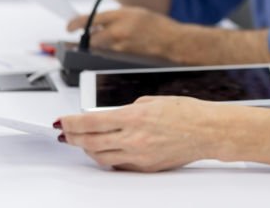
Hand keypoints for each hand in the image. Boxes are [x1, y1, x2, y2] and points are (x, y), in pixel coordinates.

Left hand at [58, 96, 226, 171]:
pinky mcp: (145, 167)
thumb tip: (109, 117)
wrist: (207, 131)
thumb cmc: (186, 112)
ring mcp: (139, 156)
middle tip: (64, 133)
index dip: (71, 123)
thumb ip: (127, 110)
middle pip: (90, 142)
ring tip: (81, 142)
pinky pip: (117, 165)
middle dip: (72, 137)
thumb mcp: (152, 101)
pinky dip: (107, 157)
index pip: (91, 122)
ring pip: (100, 157)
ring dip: (86, 149)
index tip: (61, 121)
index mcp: (134, 117)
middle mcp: (134, 138)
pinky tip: (104, 151)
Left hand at [67, 7, 183, 58]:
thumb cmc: (157, 26)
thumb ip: (116, 17)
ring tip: (115, 40)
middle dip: (89, 37)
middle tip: (90, 35)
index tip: (69, 26)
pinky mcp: (123, 58)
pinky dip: (111, 51)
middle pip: (92, 37)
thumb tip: (99, 22)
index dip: (76, 23)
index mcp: (122, 15)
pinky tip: (122, 47)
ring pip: (100, 47)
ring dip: (102, 44)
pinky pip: (110, 55)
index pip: (91, 19)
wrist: (173, 42)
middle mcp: (119, 31)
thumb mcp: (135, 13)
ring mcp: (120, 47)